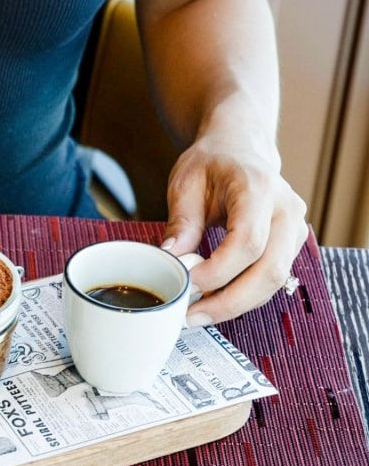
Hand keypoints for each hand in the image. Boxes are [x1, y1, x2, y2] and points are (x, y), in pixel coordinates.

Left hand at [161, 130, 307, 325]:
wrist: (240, 149)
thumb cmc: (212, 163)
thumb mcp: (186, 183)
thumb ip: (182, 222)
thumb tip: (171, 261)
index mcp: (259, 189)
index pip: (247, 242)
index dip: (218, 271)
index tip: (186, 285)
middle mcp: (287, 211)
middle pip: (269, 270)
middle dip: (228, 301)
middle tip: (190, 316)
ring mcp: (295, 230)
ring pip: (275, 282)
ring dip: (235, 305)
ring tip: (196, 314)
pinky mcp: (290, 245)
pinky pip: (271, 280)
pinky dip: (243, 297)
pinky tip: (212, 303)